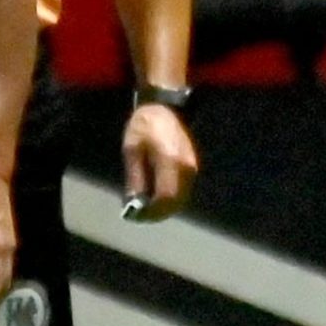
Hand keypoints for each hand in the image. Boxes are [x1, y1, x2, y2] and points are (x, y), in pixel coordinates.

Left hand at [121, 104, 198, 220]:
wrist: (165, 109)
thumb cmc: (145, 126)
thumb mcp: (132, 150)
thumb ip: (135, 178)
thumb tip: (134, 204)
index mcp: (170, 161)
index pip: (166, 196)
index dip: (153, 210)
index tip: (138, 215)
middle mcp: (186, 167)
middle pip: (176, 202)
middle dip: (158, 213)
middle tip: (141, 216)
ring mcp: (192, 168)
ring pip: (181, 199)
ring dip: (165, 208)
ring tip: (147, 209)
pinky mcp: (192, 168)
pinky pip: (183, 191)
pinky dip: (171, 199)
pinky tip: (156, 198)